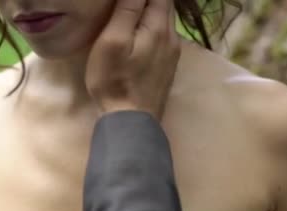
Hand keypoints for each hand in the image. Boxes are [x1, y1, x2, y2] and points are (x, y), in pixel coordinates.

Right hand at [85, 0, 180, 119]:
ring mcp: (172, 53)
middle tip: (127, 4)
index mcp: (160, 26)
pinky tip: (139, 30)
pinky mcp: (167, 66)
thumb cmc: (115, 80)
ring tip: (132, 9)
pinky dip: (153, 25)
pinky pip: (163, 34)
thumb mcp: (114, 40)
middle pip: (165, 3)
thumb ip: (127, 9)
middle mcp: (173, 36)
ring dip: (152, 9)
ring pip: (166, 19)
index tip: (125, 0)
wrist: (132, 122)